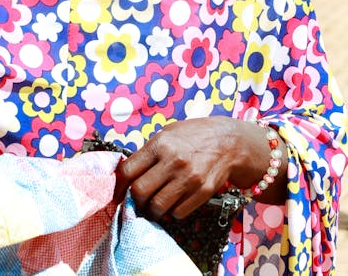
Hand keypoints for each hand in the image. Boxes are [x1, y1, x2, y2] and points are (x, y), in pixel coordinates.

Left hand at [113, 118, 239, 220]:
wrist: (228, 141)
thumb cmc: (194, 135)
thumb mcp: (168, 133)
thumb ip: (149, 152)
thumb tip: (128, 174)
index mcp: (160, 144)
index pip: (128, 171)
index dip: (119, 185)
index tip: (119, 192)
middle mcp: (173, 161)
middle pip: (139, 192)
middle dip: (135, 200)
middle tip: (137, 201)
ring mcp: (188, 179)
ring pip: (157, 207)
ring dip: (152, 210)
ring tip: (154, 205)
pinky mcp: (202, 193)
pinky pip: (177, 213)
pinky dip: (172, 212)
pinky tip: (174, 203)